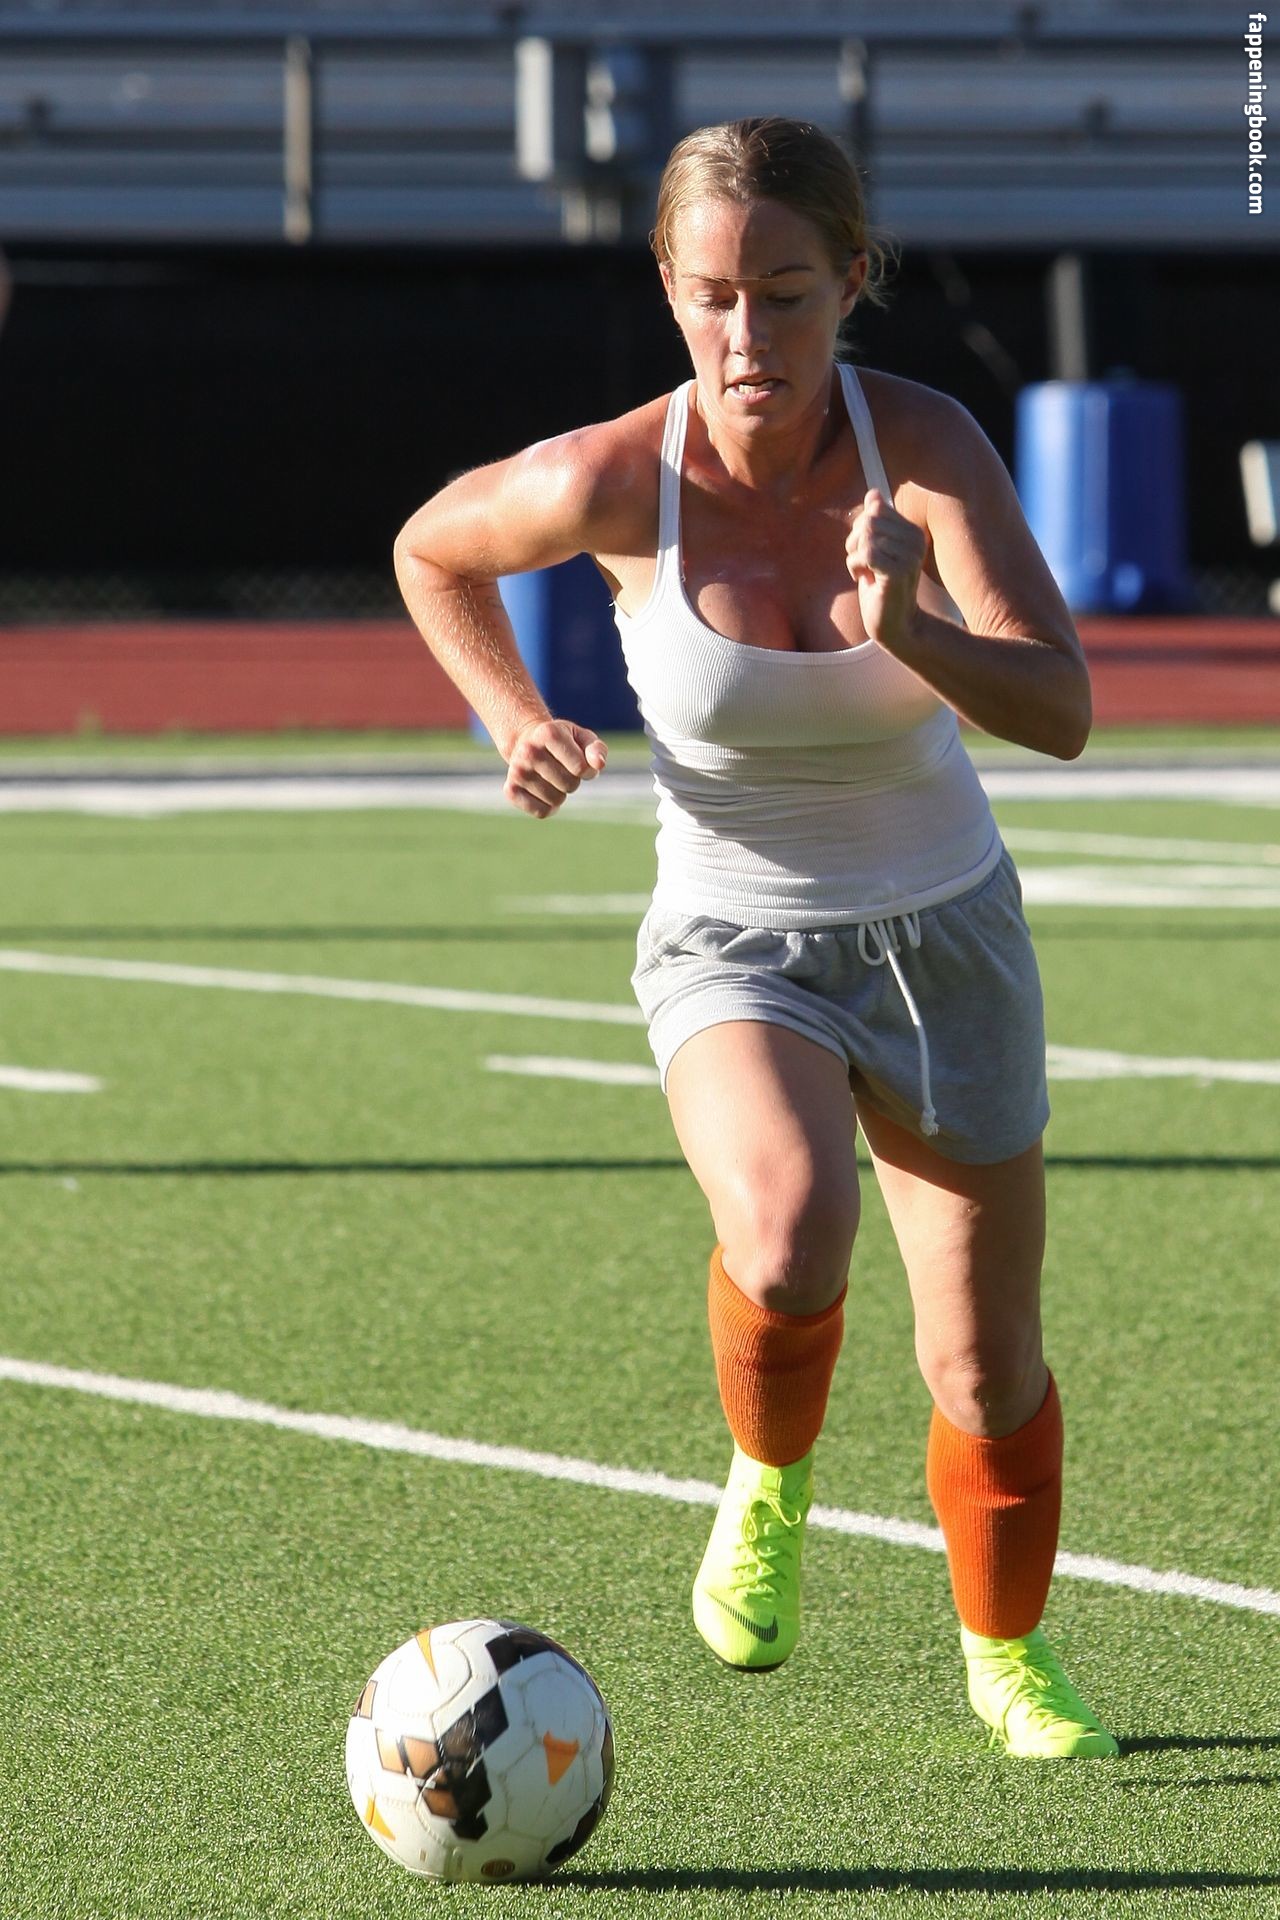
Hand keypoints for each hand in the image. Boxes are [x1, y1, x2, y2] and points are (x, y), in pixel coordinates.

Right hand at [503, 718, 607, 818]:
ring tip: (552, 778)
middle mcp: (528, 751)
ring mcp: (516, 771)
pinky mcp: (510, 790)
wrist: (525, 742)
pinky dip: (549, 808)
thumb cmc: (562, 742)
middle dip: (573, 781)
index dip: (588, 770)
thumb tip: (598, 764)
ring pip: (556, 801)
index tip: (581, 762)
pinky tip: (544, 792)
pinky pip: (541, 812)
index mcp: (548, 733)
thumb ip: (597, 749)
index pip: (581, 768)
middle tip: (563, 769)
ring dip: (561, 794)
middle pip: (569, 785)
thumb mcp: (582, 738)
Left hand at [845, 488, 924, 648]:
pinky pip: (866, 553)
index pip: (875, 509)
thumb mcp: (876, 549)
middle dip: (854, 541)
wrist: (894, 624)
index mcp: (912, 531)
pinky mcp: (900, 572)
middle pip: (868, 520)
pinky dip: (855, 566)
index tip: (866, 552)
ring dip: (854, 556)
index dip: (860, 530)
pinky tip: (862, 579)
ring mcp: (910, 556)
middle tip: (861, 563)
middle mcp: (916, 540)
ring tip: (864, 573)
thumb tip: (873, 493)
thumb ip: (876, 523)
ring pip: (865, 537)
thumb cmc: (881, 587)